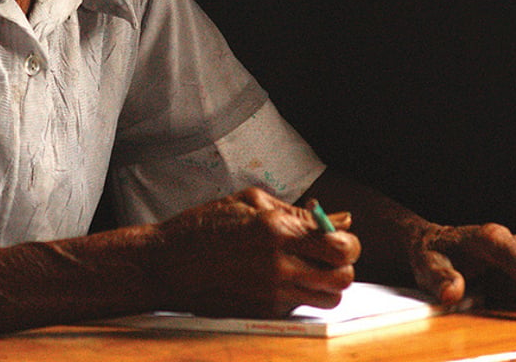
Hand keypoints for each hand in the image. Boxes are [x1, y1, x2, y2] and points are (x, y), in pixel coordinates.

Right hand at [150, 187, 359, 317]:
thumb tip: (342, 219)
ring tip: (310, 269)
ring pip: (329, 298)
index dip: (348, 241)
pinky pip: (302, 306)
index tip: (340, 237)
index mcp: (276, 230)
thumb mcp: (250, 203)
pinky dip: (301, 294)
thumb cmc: (205, 226)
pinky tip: (281, 278)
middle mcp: (278, 264)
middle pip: (343, 275)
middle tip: (329, 255)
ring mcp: (271, 293)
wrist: (167, 264)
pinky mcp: (263, 312)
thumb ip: (299, 213)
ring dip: (328, 283)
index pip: (339, 244)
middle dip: (344, 264)